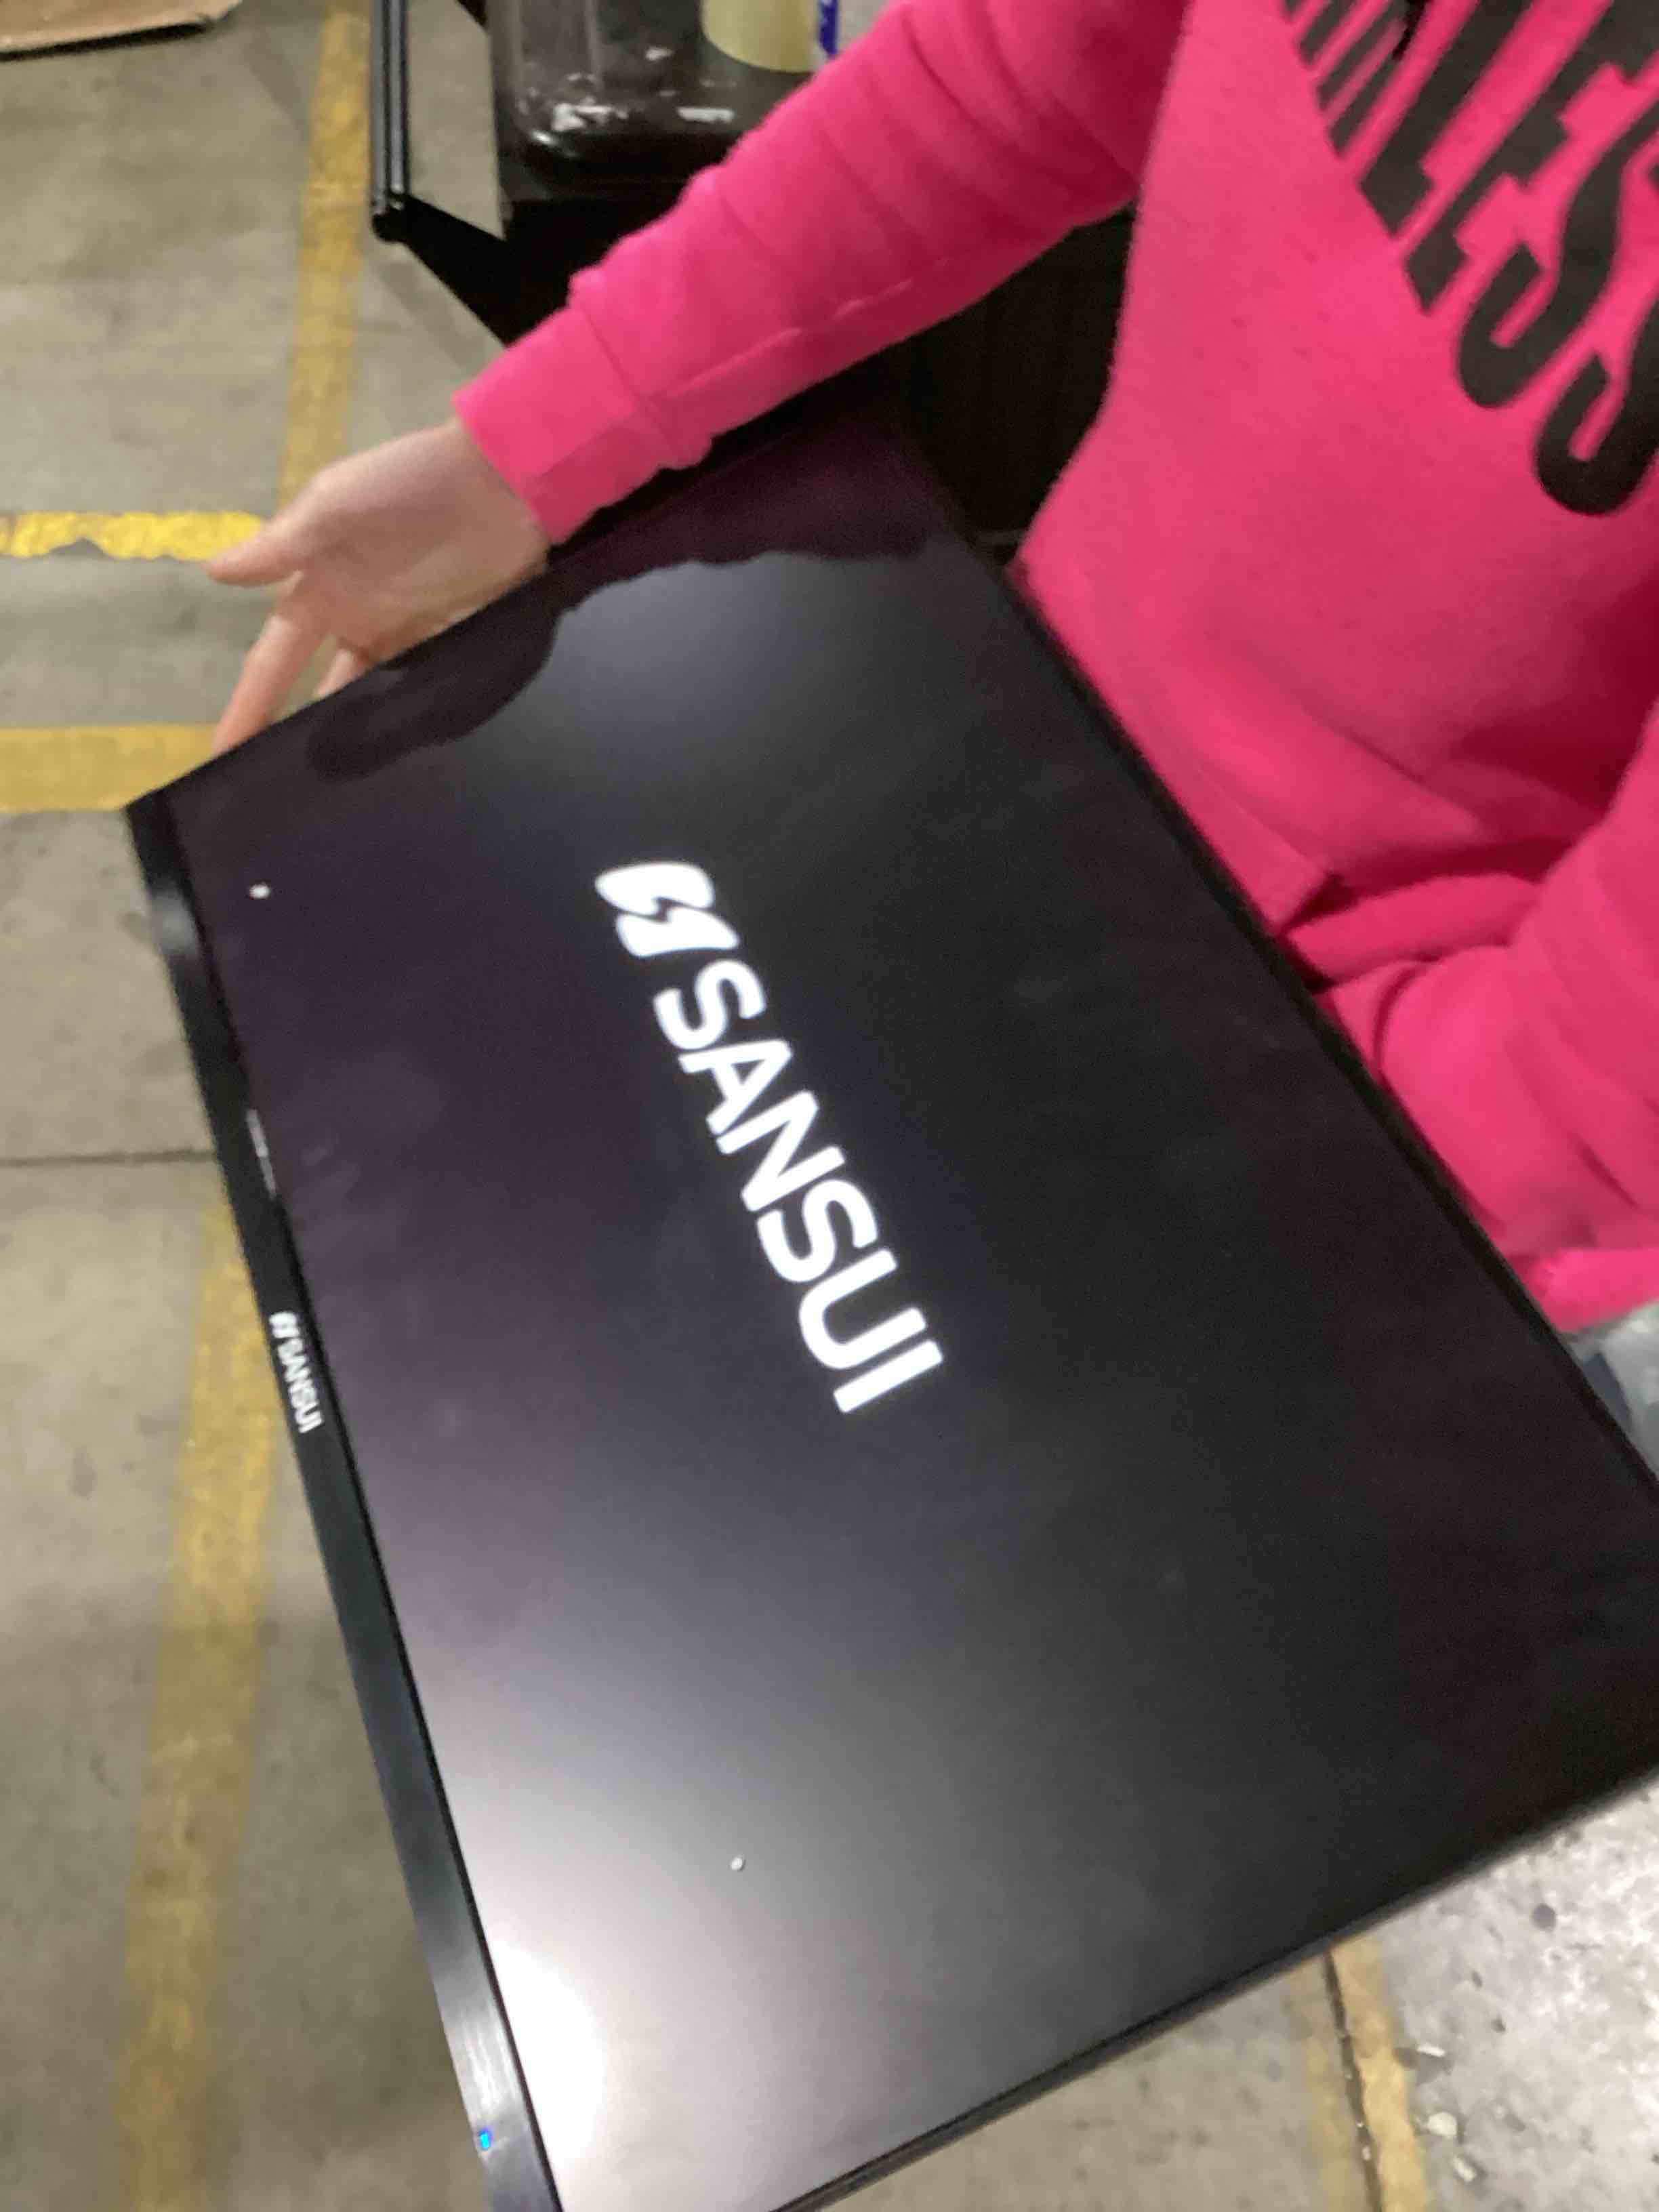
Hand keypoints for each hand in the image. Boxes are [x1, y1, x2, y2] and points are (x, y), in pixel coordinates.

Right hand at [207, 419, 550, 750]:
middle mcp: (355, 614)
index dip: (247, 704)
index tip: (221, 752)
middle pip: (315, 686)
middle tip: (275, 788)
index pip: (272, 660)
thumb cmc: (406, 483)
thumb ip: (280, 546)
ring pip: (366, 693)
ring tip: (335, 783)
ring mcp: (403, 629)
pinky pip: (417, 685)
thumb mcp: (333, 504)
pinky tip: (394, 753)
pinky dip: (402, 714)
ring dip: (350, 731)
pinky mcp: (449, 637)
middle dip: (292, 730)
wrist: (500, 480)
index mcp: (318, 587)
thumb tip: (211, 572)